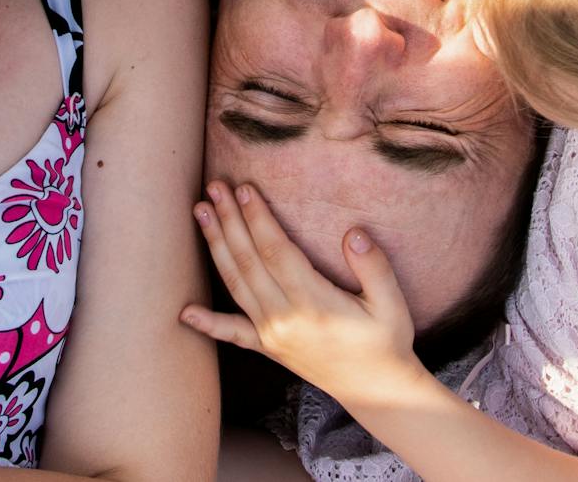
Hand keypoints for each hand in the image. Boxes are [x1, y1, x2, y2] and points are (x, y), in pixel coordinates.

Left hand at [180, 180, 425, 406]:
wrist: (375, 391)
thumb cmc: (386, 341)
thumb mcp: (392, 304)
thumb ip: (374, 267)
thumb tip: (354, 233)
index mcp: (314, 304)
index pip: (276, 252)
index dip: (258, 218)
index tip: (245, 188)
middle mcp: (285, 319)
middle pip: (249, 261)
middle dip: (230, 221)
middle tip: (214, 187)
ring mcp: (271, 335)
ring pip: (236, 284)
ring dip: (216, 246)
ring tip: (201, 212)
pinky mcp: (267, 347)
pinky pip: (232, 333)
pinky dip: (208, 323)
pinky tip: (185, 312)